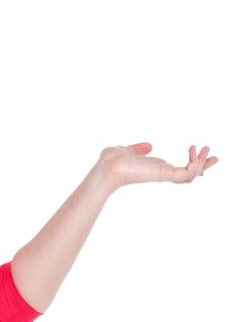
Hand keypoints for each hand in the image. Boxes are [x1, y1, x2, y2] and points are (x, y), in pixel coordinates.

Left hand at [98, 143, 218, 189]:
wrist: (107, 167)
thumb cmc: (112, 161)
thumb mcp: (128, 150)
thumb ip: (139, 149)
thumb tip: (149, 146)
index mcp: (155, 169)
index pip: (178, 171)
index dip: (191, 164)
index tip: (200, 153)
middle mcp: (161, 173)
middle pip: (189, 175)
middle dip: (203, 166)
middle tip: (215, 156)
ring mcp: (164, 175)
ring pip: (192, 175)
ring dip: (201, 162)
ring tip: (204, 148)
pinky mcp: (164, 175)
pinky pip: (187, 174)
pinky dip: (194, 164)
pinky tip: (193, 151)